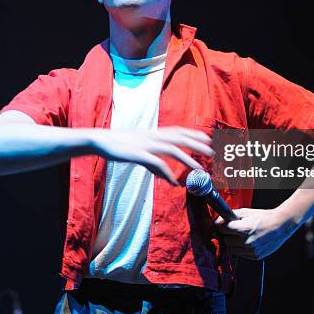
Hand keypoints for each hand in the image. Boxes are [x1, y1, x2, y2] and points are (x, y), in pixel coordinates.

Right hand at [89, 126, 213, 185]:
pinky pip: (155, 162)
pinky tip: (174, 182)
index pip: (178, 131)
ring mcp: (146, 144)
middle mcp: (153, 136)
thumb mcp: (141, 154)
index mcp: (154, 133)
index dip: (194, 134)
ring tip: (199, 170)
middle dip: (197, 145)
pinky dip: (166, 172)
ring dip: (188, 160)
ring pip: (172, 149)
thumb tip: (173, 181)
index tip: (208, 139)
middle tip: (212, 153)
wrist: (101, 141)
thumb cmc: (121, 146)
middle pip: (180, 138)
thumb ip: (157, 167)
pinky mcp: (138, 154)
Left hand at [214, 207, 299, 259]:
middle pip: (226, 240)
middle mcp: (247, 241)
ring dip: (232, 243)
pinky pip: (240, 254)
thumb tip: (217, 221)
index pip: (223, 229)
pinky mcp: (255, 256)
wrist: (281, 225)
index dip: (222, 226)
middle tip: (233, 230)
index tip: (224, 225)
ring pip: (231, 249)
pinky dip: (240, 248)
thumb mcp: (245, 212)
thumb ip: (230, 216)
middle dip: (227, 235)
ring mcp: (252, 250)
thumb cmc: (263, 217)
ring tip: (240, 235)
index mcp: (244, 229)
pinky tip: (247, 241)